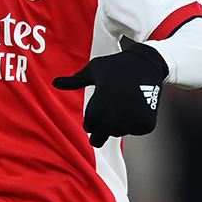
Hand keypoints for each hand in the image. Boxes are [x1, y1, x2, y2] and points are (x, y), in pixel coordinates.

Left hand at [51, 37, 168, 146]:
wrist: (147, 63)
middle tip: (100, 133)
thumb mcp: (94, 70)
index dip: (91, 122)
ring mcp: (132, 120)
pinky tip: (138, 108)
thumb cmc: (116, 65)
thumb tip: (54, 82)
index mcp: (98, 105)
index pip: (89, 126)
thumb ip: (75, 81)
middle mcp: (114, 115)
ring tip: (123, 108)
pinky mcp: (146, 122)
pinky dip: (136, 123)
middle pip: (100, 138)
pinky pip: (137, 130)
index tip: (96, 114)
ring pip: (119, 132)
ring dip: (118, 125)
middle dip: (98, 136)